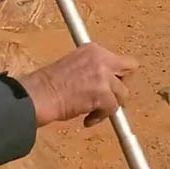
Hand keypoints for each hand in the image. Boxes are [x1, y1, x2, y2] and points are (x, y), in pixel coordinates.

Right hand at [17, 43, 138, 127]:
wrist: (39, 95)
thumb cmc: (48, 84)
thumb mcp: (72, 65)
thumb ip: (90, 69)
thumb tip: (102, 82)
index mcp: (92, 49)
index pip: (117, 58)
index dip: (113, 74)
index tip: (106, 85)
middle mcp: (101, 59)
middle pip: (130, 68)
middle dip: (122, 84)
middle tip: (111, 96)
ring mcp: (103, 76)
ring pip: (123, 93)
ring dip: (110, 105)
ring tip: (92, 111)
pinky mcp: (103, 94)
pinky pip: (112, 110)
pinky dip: (100, 117)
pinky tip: (87, 119)